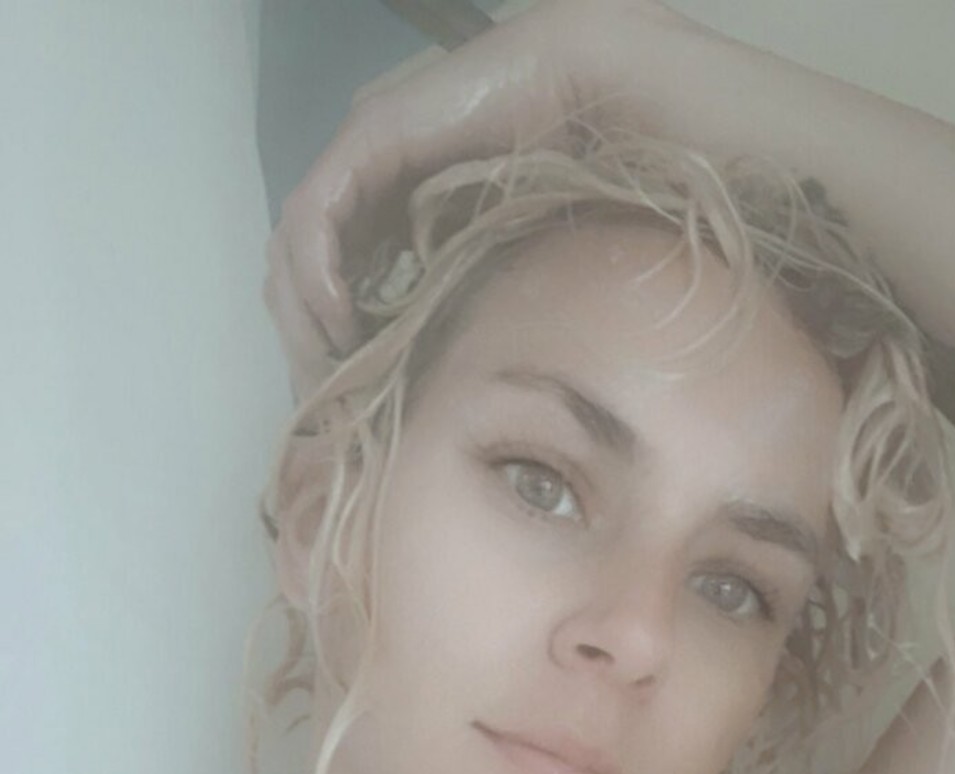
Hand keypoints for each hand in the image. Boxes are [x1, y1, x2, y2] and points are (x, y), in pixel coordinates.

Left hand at [263, 0, 674, 397]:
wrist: (583, 106)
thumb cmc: (557, 186)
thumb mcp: (486, 273)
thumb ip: (445, 308)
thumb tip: (428, 387)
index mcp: (383, 218)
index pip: (321, 288)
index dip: (321, 346)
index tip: (342, 403)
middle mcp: (358, 189)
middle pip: (293, 275)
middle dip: (305, 342)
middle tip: (331, 398)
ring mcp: (356, 161)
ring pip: (290, 249)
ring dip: (305, 317)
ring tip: (339, 365)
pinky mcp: (365, 140)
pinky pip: (313, 218)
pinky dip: (319, 275)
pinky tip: (344, 320)